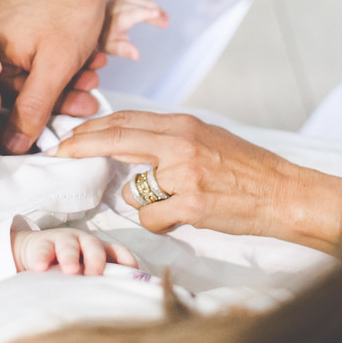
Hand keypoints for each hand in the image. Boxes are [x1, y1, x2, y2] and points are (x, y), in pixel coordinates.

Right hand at [0, 0, 119, 153]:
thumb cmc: (70, 5)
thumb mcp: (56, 66)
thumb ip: (33, 108)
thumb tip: (13, 147)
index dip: (29, 123)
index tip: (51, 134)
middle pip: (20, 90)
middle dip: (59, 97)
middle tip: (88, 99)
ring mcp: (4, 30)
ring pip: (34, 72)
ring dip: (66, 79)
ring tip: (93, 72)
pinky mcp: (20, 22)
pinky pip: (37, 53)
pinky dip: (62, 60)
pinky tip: (87, 57)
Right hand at [12, 227, 135, 274]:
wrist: (34, 251)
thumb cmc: (68, 266)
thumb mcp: (86, 271)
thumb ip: (100, 282)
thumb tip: (121, 307)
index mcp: (100, 249)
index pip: (119, 251)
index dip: (126, 262)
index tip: (132, 277)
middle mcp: (84, 243)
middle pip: (94, 247)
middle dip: (96, 260)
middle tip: (96, 275)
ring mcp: (64, 241)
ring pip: (69, 246)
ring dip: (70, 257)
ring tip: (70, 271)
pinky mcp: (43, 244)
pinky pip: (43, 250)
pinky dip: (43, 258)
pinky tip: (41, 268)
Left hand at [54, 111, 298, 238]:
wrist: (282, 192)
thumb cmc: (247, 168)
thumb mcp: (207, 137)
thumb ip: (170, 139)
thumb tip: (131, 144)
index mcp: (183, 125)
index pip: (125, 120)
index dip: (92, 128)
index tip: (70, 136)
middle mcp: (179, 144)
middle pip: (115, 140)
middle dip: (81, 146)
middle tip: (59, 153)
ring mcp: (183, 175)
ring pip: (132, 191)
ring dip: (141, 201)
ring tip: (173, 201)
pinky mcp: (190, 205)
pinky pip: (150, 217)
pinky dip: (159, 222)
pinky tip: (182, 217)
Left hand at [100, 0, 167, 60]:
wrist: (89, 22)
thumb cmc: (102, 37)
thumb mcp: (110, 47)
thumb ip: (124, 50)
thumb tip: (137, 56)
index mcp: (114, 19)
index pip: (130, 14)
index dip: (144, 14)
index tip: (157, 13)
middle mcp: (116, 6)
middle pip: (138, 5)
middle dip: (154, 12)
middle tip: (166, 22)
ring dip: (154, 7)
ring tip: (165, 18)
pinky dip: (150, 4)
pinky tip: (158, 12)